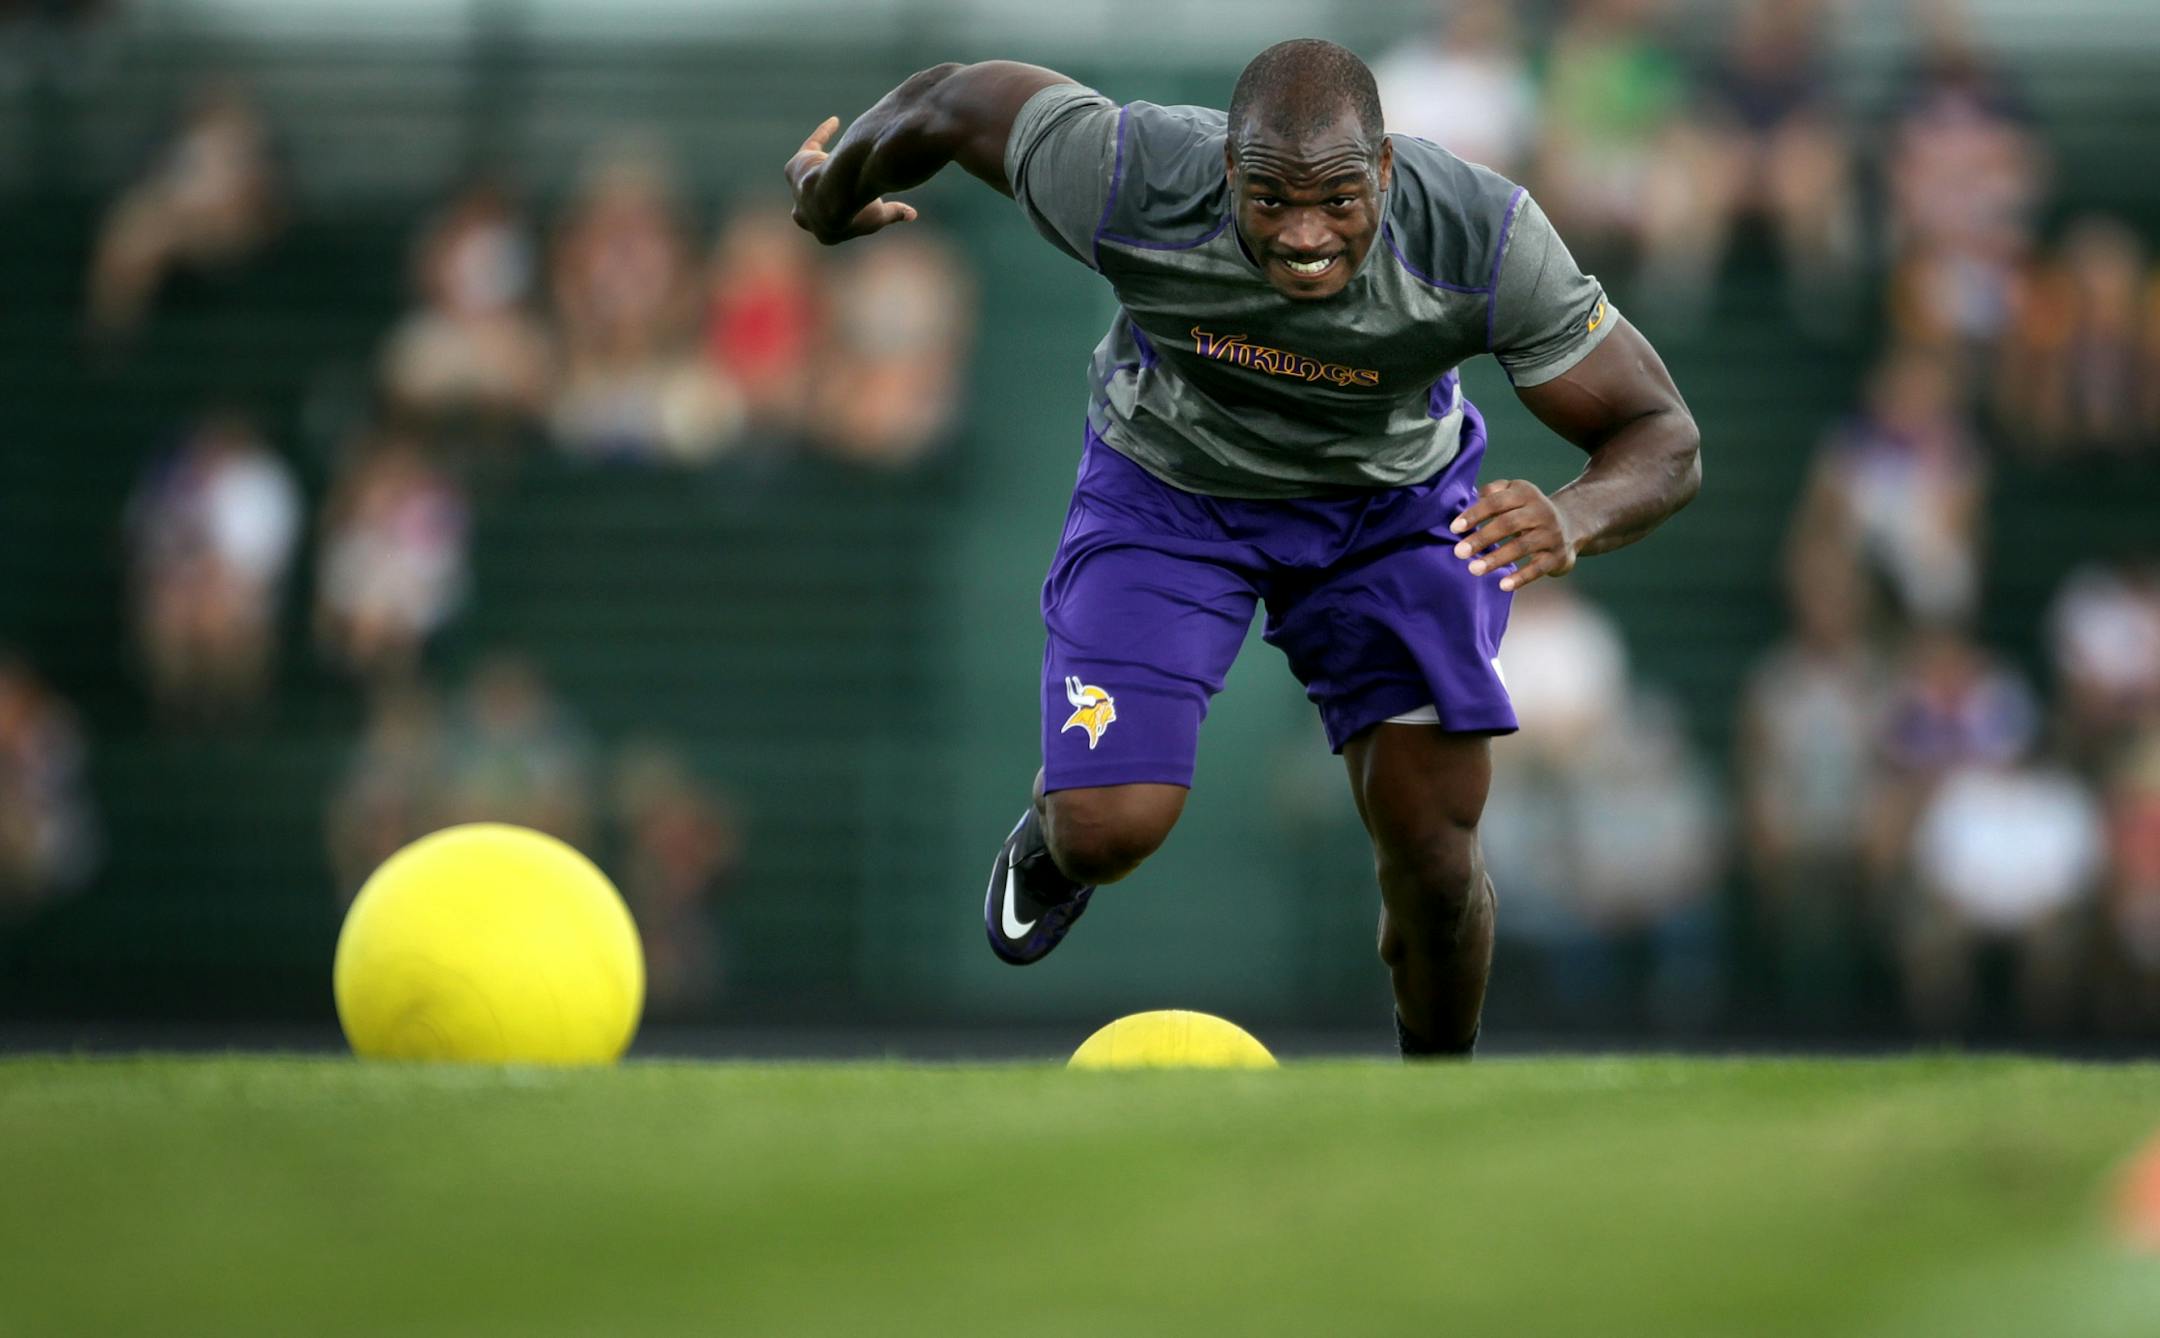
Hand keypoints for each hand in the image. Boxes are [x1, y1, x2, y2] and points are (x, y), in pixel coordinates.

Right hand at [785, 116, 919, 243]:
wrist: (833, 196)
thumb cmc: (858, 211)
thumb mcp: (879, 215)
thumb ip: (894, 213)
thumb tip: (913, 215)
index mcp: (824, 233)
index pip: (836, 224)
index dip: (848, 214)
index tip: (860, 206)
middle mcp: (804, 216)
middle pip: (812, 208)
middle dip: (821, 201)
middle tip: (836, 191)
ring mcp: (798, 192)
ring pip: (806, 180)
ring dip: (818, 171)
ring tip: (831, 159)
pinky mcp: (797, 167)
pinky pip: (809, 148)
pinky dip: (822, 134)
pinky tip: (836, 122)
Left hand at [1450, 479, 1579, 592]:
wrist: (1570, 526)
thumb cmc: (1527, 511)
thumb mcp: (1514, 494)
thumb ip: (1493, 492)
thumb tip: (1471, 498)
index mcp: (1525, 493)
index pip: (1496, 502)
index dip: (1475, 514)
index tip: (1454, 528)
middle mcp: (1540, 511)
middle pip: (1508, 524)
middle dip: (1482, 538)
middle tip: (1459, 552)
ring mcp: (1551, 534)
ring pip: (1522, 547)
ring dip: (1496, 559)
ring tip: (1473, 569)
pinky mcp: (1557, 556)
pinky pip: (1538, 568)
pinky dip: (1521, 577)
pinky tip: (1503, 585)